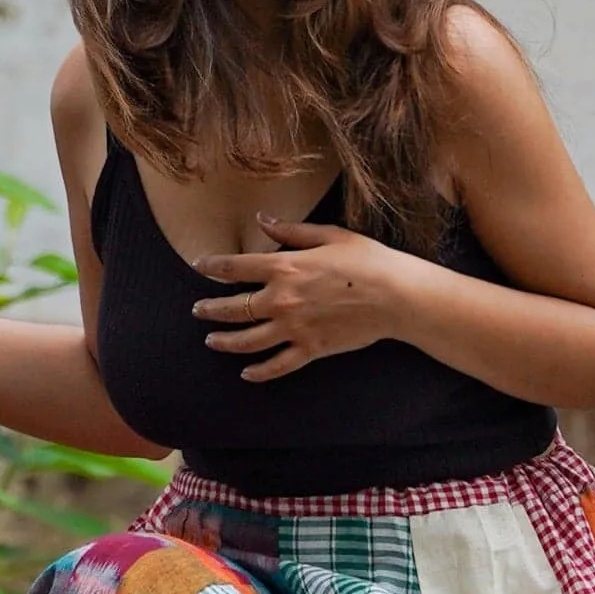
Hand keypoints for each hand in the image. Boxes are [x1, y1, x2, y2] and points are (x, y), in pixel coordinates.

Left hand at [193, 217, 406, 380]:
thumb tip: (262, 220)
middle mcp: (282, 300)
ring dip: (225, 342)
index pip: (236, 268)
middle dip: (211, 310)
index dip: (213, 267)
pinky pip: (278, 365)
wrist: (396, 296)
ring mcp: (295, 328)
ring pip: (248, 340)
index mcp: (285, 268)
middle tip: (197, 310)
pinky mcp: (311, 349)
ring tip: (211, 341)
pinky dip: (259, 372)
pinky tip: (246, 373)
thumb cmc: (367, 261)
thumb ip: (292, 232)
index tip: (199, 266)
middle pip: (234, 308)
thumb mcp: (330, 236)